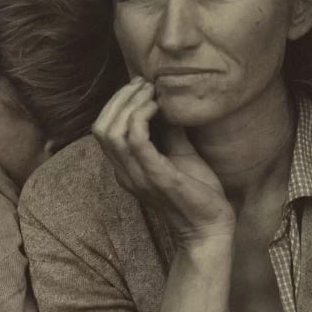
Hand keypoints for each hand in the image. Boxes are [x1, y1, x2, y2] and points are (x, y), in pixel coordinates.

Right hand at [92, 77, 234, 244]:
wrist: (210, 227)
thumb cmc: (197, 194)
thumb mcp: (181, 156)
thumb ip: (170, 133)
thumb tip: (169, 105)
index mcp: (127, 168)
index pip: (103, 130)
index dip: (116, 103)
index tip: (140, 86)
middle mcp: (125, 173)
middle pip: (101, 127)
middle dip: (119, 99)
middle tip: (143, 83)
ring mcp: (137, 176)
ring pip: (111, 132)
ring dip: (129, 104)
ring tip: (150, 91)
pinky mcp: (155, 176)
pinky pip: (135, 141)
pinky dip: (142, 117)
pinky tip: (158, 107)